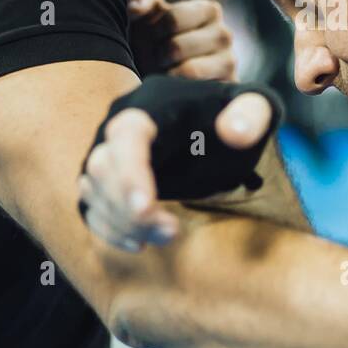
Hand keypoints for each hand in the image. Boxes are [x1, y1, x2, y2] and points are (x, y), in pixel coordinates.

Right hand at [79, 87, 274, 250]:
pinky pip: (90, 206)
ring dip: (122, 222)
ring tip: (168, 236)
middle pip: (102, 167)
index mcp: (153, 103)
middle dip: (129, 207)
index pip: (127, 134)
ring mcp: (109, 152)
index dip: (130, 171)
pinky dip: (109, 229)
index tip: (147, 208)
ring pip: (92, 190)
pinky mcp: (107, 179)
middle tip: (171, 233)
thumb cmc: (237, 115)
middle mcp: (120, 125)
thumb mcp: (256, 106)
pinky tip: (139, 243)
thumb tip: (235, 132)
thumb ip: (252, 113)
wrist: (221, 122)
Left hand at [126, 0, 235, 81]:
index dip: (153, 31)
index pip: (174, 19)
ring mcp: (229, 63)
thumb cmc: (152, 36)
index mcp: (209, 10)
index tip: (151, 36)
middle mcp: (224, 34)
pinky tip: (177, 87)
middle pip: (177, 47)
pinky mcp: (227, 88)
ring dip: (167, 73)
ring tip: (165, 71)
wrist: (158, 70)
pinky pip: (197, 92)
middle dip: (158, 55)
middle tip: (157, 57)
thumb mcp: (143, 12)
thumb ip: (139, 0)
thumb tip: (134, 9)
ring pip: (190, 71)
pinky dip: (179, 91)